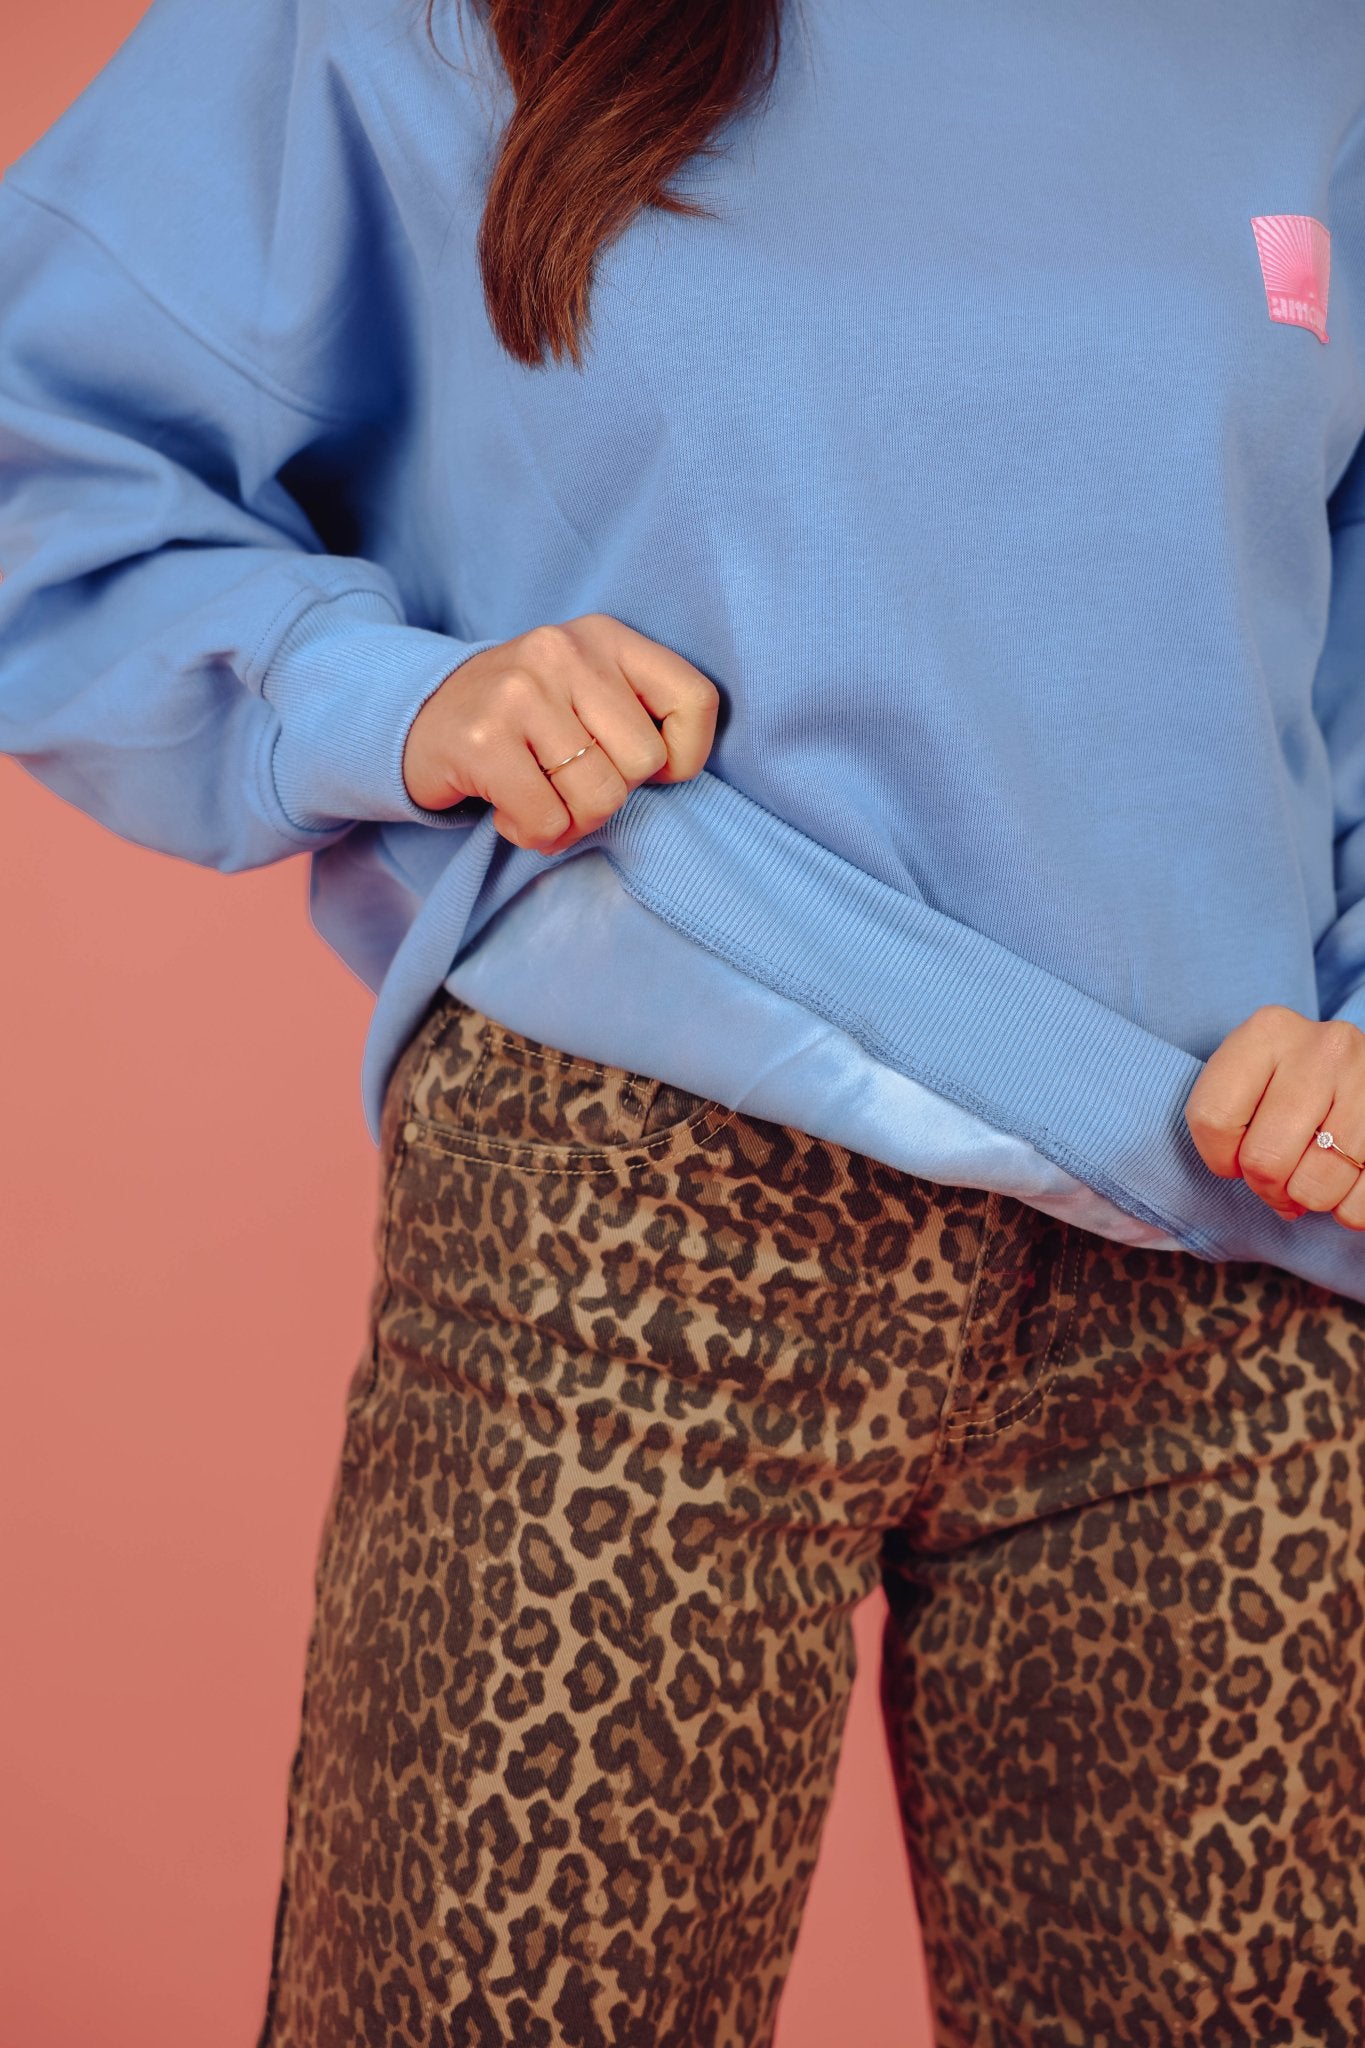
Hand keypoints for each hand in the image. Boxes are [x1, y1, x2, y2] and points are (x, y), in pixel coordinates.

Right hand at [401, 614, 719, 853]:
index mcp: (605, 636)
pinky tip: (510, 809)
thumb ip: (636, 714)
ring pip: (599, 798)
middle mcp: (564, 652)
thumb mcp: (587, 690)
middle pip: (644, 763)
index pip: (695, 699)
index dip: (685, 755)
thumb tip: (676, 770)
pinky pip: (548, 820)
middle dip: (612, 794)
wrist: (419, 716)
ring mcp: (521, 692)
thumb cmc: (523, 717)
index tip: (650, 770)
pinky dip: (534, 833)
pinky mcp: (483, 740)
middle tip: (570, 785)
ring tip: (540, 799)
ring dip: (572, 821)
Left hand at [1183, 1005, 1364, 1229]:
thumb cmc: (1294, 1082)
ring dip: (1309, 1198)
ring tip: (1315, 1174)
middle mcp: (1324, 1050)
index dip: (1218, 1157)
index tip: (1235, 1156)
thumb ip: (1229, 1115)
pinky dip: (1347, 1208)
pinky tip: (1348, 1178)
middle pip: (1264, 1159)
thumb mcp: (1254, 1075)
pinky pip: (1358, 1204)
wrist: (1363, 1071)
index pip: (1212, 1118)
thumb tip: (1242, 1175)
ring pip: (1313, 1188)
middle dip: (1267, 1187)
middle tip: (1279, 1179)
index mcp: (1269, 1032)